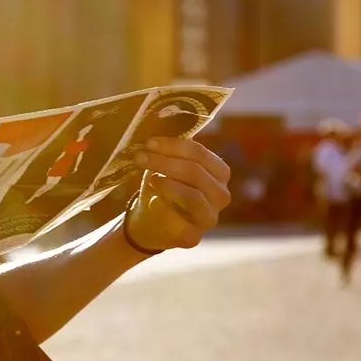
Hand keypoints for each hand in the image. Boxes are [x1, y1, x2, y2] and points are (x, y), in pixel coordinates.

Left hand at [125, 136, 231, 251]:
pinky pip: (178, 221)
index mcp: (218, 172)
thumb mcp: (165, 164)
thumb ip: (168, 148)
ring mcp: (210, 218)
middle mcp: (221, 195)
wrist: (149, 221)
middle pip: (196, 173)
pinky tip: (152, 202)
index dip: (174, 146)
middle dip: (165, 163)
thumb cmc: (160, 185)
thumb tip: (157, 122)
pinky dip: (162, 208)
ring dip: (167, 184)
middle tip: (140, 157)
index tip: (149, 142)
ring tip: (150, 179)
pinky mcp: (194, 237)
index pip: (200, 154)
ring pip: (193, 196)